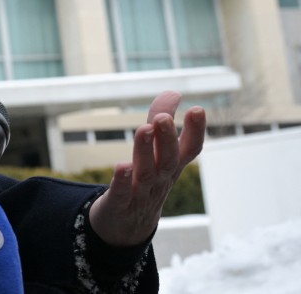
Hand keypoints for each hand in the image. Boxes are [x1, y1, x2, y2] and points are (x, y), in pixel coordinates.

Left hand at [88, 90, 205, 246]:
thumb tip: (174, 91)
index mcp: (171, 166)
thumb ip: (161, 123)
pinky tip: (121, 166)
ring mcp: (141, 193)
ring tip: (144, 129)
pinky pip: (123, 192)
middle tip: (164, 117)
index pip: (189, 149)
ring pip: (147, 173)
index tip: (198, 109)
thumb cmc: (145, 182)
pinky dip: (123, 180)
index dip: (195, 131)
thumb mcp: (156, 153)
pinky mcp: (120, 203)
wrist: (126, 226)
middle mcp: (160, 179)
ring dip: (146, 151)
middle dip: (168, 138)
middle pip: (168, 159)